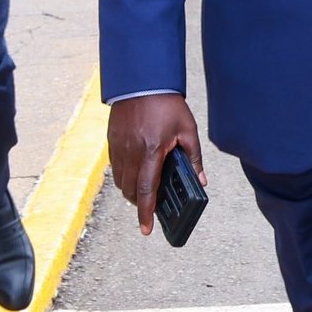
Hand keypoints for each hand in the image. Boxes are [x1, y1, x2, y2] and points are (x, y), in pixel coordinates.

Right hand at [109, 94, 204, 236]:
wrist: (143, 81)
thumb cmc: (167, 105)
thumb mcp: (187, 130)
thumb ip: (193, 158)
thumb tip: (200, 181)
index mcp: (151, 151)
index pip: (147, 190)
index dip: (146, 212)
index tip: (146, 229)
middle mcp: (131, 151)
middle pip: (130, 190)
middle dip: (139, 203)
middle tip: (150, 208)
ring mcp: (119, 146)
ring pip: (120, 181)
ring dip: (131, 191)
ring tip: (145, 191)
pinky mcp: (112, 140)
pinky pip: (115, 167)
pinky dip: (123, 176)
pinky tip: (136, 173)